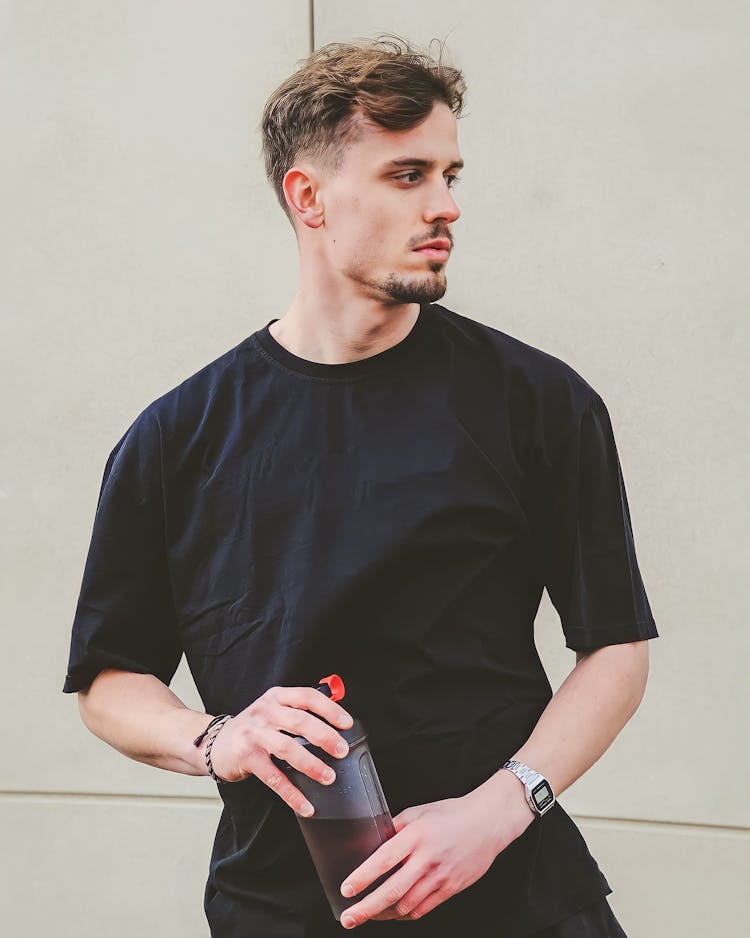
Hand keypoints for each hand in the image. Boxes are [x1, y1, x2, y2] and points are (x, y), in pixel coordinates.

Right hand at [206, 686, 353, 814]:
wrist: (214, 743)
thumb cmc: (252, 728)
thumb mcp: (272, 710)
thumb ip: (299, 712)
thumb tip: (334, 721)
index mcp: (276, 697)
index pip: (307, 697)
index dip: (329, 709)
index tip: (346, 723)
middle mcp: (265, 712)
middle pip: (300, 722)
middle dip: (324, 737)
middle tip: (341, 751)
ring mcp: (254, 734)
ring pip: (287, 748)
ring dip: (311, 764)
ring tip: (328, 777)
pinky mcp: (246, 757)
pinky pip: (273, 777)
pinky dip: (291, 793)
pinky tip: (305, 805)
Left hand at [337, 775, 535, 927]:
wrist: (487, 823)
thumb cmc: (452, 814)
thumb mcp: (419, 812)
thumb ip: (396, 827)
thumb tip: (373, 841)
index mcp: (416, 835)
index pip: (384, 859)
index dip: (363, 877)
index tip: (347, 888)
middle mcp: (427, 858)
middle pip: (392, 890)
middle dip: (367, 908)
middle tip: (349, 917)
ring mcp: (440, 876)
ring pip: (406, 905)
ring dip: (383, 914)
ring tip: (368, 915)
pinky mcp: (451, 888)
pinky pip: (423, 908)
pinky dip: (405, 914)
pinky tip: (395, 912)